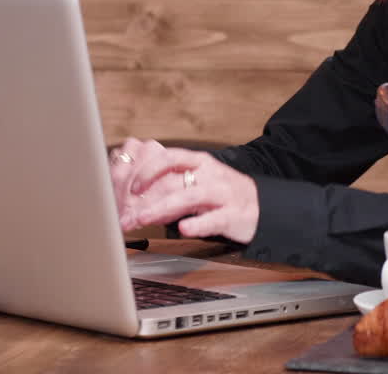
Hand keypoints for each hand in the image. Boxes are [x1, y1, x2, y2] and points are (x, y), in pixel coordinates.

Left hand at [110, 141, 259, 243]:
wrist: (264, 207)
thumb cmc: (222, 196)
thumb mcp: (196, 185)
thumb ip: (169, 190)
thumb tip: (134, 201)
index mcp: (197, 162)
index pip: (167, 158)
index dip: (144, 170)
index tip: (126, 187)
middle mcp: (209, 174)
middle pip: (171, 181)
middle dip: (144, 199)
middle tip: (124, 215)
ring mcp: (222, 193)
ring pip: (188, 196)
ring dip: (161, 208)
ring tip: (142, 218)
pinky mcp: (234, 214)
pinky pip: (214, 218)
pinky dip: (197, 224)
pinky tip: (183, 229)